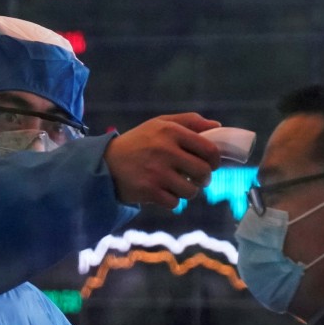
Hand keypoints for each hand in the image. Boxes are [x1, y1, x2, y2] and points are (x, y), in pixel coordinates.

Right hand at [104, 113, 222, 208]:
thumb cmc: (139, 142)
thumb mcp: (160, 124)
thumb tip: (218, 127)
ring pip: (191, 191)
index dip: (215, 160)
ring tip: (178, 184)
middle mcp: (165, 150)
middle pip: (203, 172)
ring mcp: (157, 172)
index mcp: (171, 131)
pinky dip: (172, 200)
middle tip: (196, 178)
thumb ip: (190, 122)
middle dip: (204, 178)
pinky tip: (163, 192)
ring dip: (188, 191)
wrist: (105, 163)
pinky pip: (175, 203)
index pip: (209, 149)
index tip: (211, 164)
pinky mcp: (149, 191)